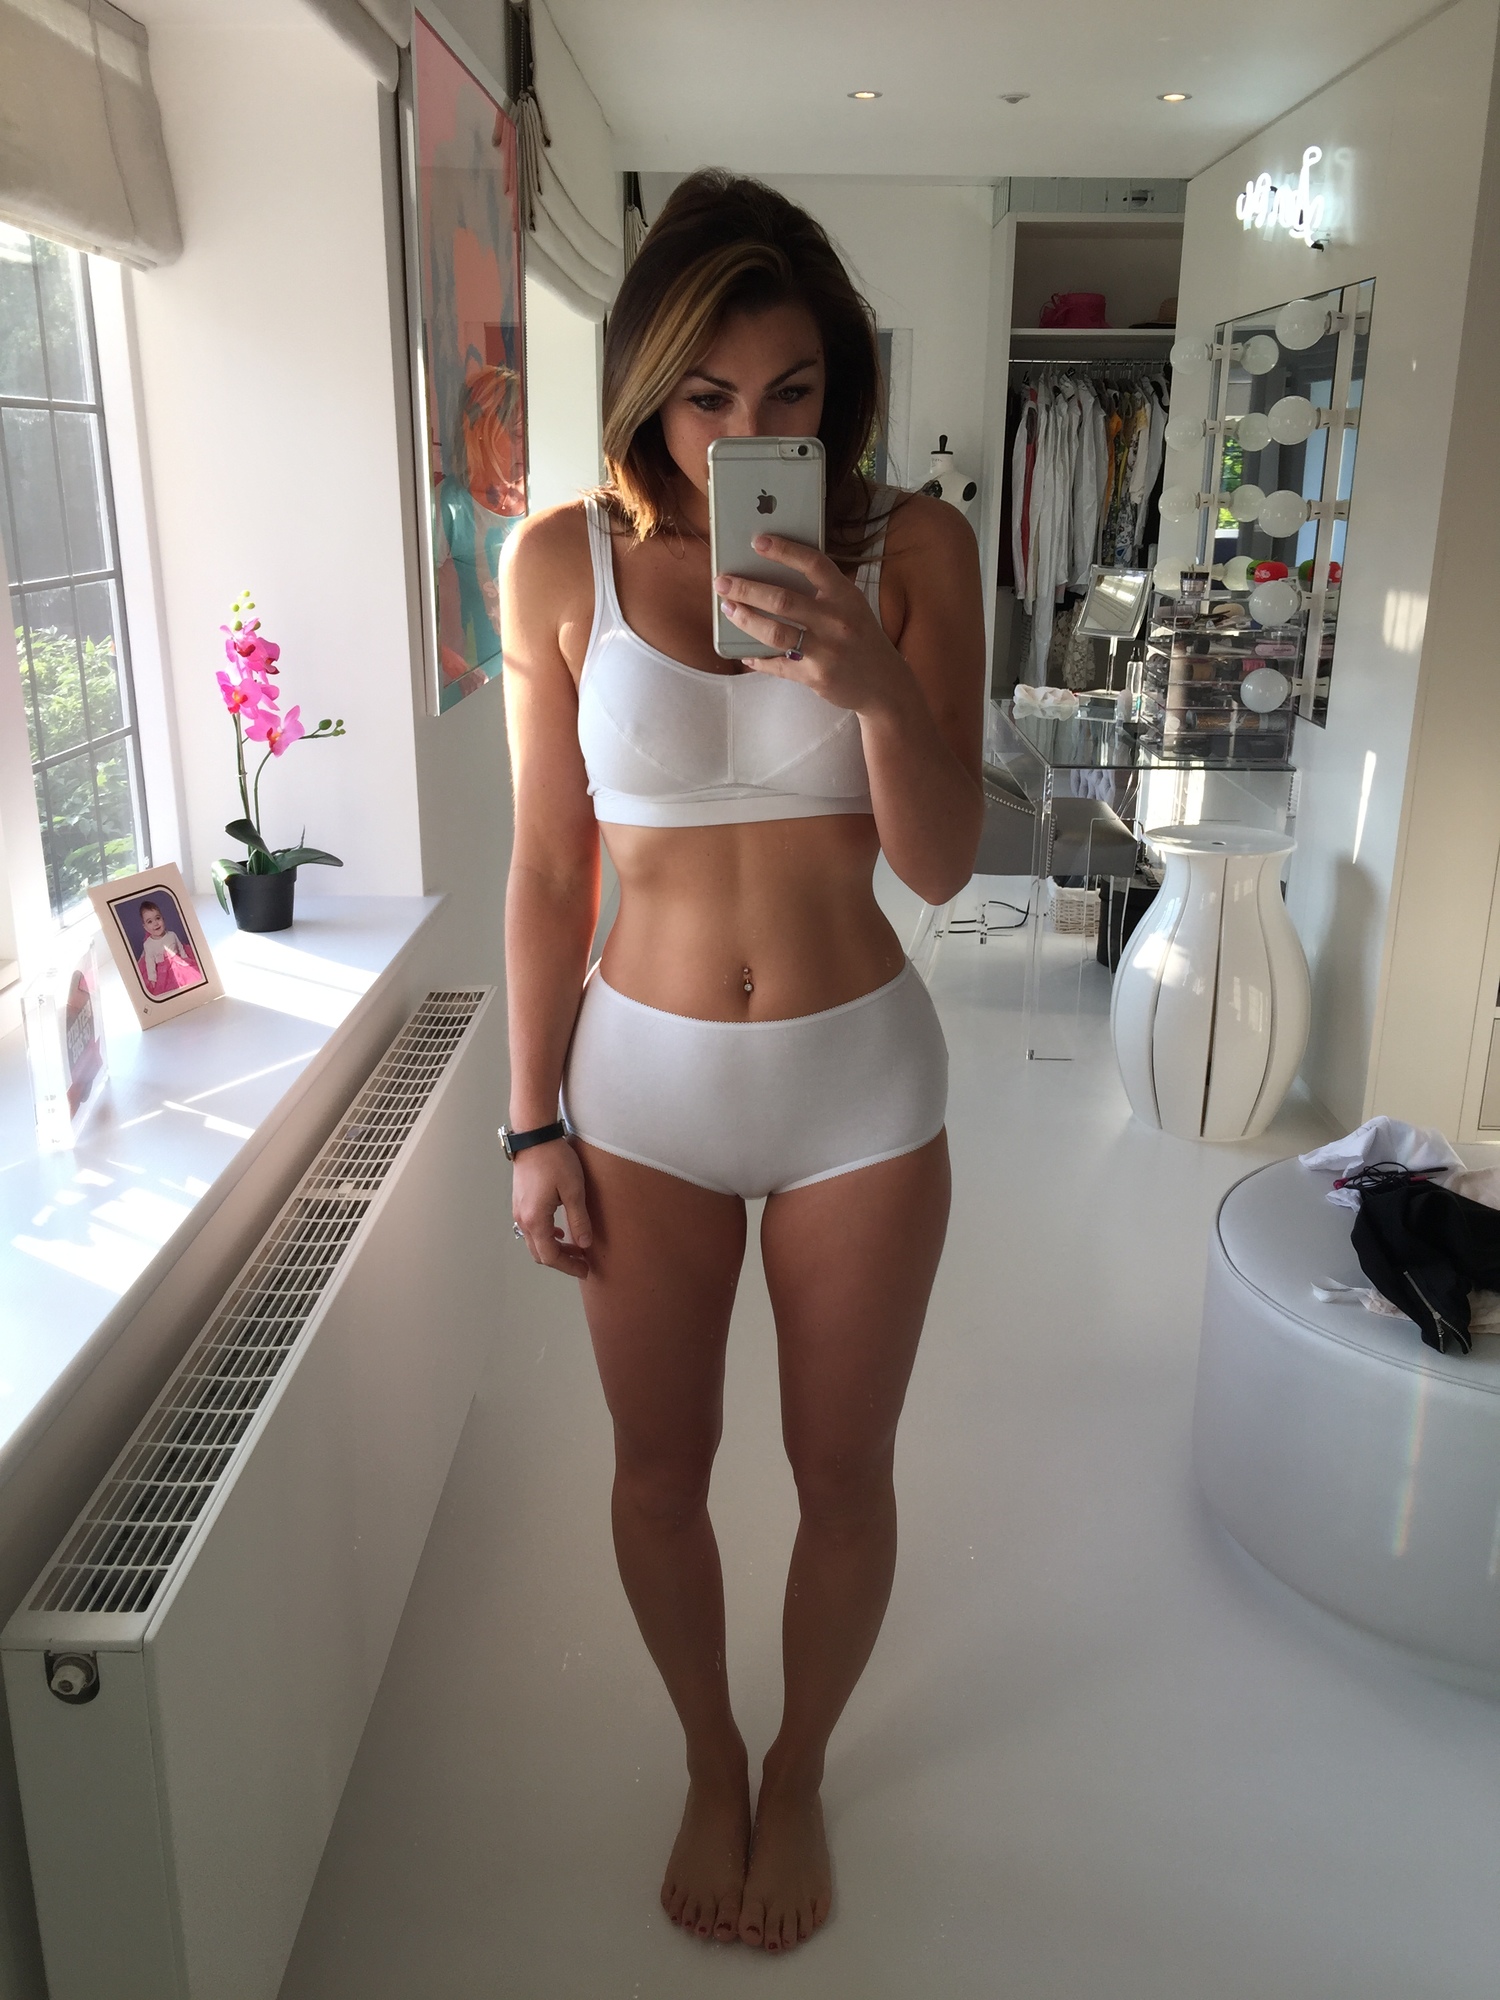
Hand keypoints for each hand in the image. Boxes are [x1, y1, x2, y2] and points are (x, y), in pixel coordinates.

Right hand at [512, 1137, 592, 1277]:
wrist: (534, 1137)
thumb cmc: (555, 1161)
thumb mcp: (574, 1191)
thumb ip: (579, 1220)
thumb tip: (585, 1244)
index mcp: (536, 1220)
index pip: (550, 1256)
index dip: (568, 1266)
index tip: (585, 1269)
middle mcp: (523, 1219)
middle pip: (540, 1253)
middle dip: (562, 1261)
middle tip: (583, 1262)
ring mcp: (519, 1211)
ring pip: (535, 1242)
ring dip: (555, 1248)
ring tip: (576, 1247)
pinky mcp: (521, 1202)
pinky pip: (532, 1229)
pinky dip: (547, 1236)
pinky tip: (561, 1231)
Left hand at [714, 533, 905, 712]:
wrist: (885, 685)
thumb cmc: (860, 637)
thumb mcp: (851, 606)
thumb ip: (822, 591)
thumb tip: (773, 574)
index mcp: (846, 596)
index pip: (813, 564)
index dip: (784, 550)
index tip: (757, 541)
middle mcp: (837, 621)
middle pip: (783, 600)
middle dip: (747, 589)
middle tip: (723, 582)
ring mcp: (826, 651)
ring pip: (776, 633)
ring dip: (746, 620)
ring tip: (728, 609)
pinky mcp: (816, 677)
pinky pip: (778, 665)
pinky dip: (757, 659)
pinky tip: (743, 653)